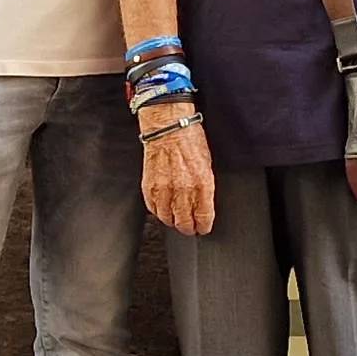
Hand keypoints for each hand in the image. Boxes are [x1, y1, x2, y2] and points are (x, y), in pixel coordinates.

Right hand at [139, 101, 214, 235]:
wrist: (168, 126)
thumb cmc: (190, 139)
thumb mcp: (207, 164)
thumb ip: (205, 187)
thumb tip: (203, 205)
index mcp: (202, 184)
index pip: (204, 217)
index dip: (203, 227)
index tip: (202, 228)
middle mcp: (183, 189)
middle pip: (184, 223)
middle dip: (188, 228)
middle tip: (189, 228)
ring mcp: (164, 189)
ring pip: (167, 219)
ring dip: (172, 221)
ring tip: (176, 220)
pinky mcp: (149, 187)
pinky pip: (153, 208)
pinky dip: (158, 211)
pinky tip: (163, 208)